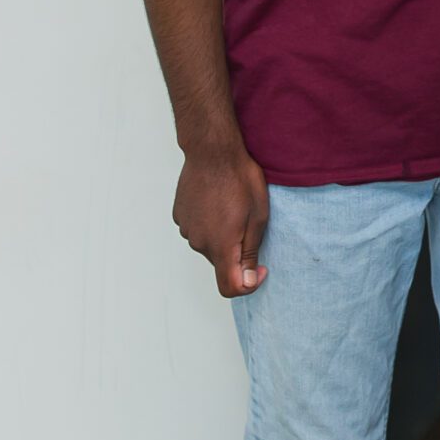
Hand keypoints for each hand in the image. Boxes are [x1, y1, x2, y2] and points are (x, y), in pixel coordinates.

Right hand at [173, 145, 268, 297]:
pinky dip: (210, 224)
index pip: (229, 287)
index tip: (260, 269)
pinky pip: (198, 230)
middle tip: (251, 223)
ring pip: (210, 245)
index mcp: (220, 245)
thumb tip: (247, 282)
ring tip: (235, 207)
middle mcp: (199, 242)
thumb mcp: (258, 217)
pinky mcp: (180, 217)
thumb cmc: (240, 179)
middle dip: (238, 253)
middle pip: (221, 264)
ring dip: (224, 236)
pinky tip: (219, 202)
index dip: (248, 286)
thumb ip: (250, 253)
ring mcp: (186, 229)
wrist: (213, 152)